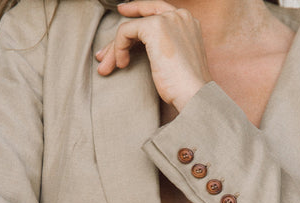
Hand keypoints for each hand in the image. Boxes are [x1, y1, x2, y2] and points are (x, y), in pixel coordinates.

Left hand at [95, 0, 211, 110]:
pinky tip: (122, 64)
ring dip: (115, 48)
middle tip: (104, 57)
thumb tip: (135, 47)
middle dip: (119, 38)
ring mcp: (168, 19)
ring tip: (107, 67)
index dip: (137, 10)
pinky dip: (118, 48)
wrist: (194, 95)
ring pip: (130, 27)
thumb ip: (162, 47)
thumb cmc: (186, 88)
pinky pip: (125, 31)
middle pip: (141, 17)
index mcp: (188, 22)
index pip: (157, 10)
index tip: (121, 14)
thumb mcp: (175, 61)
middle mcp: (180, 15)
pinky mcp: (155, 27)